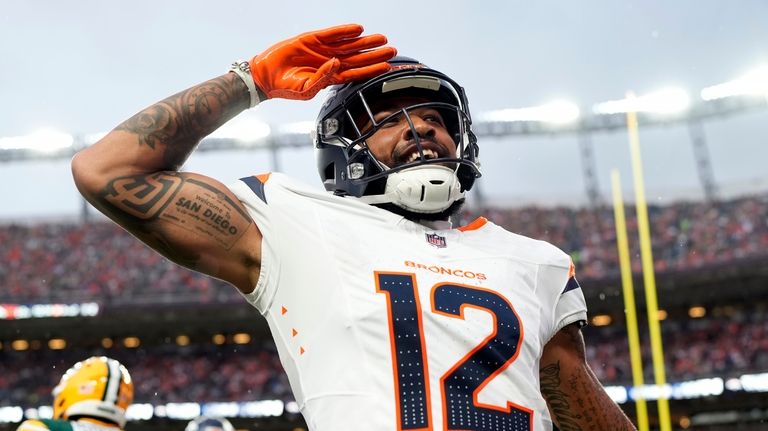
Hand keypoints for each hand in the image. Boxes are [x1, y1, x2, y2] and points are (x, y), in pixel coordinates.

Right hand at [249, 24, 396, 99]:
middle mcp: (330, 63)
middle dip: (375, 54)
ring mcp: (323, 50)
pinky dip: (345, 31)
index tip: (387, 66)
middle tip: (392, 49)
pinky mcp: (312, 39)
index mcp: (331, 77)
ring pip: (349, 44)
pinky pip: (332, 33)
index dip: (372, 69)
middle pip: (358, 58)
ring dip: (365, 41)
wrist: (267, 76)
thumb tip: (336, 63)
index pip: (357, 73)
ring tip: (381, 38)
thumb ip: (322, 78)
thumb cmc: (286, 87)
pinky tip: (357, 29)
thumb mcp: (306, 90)